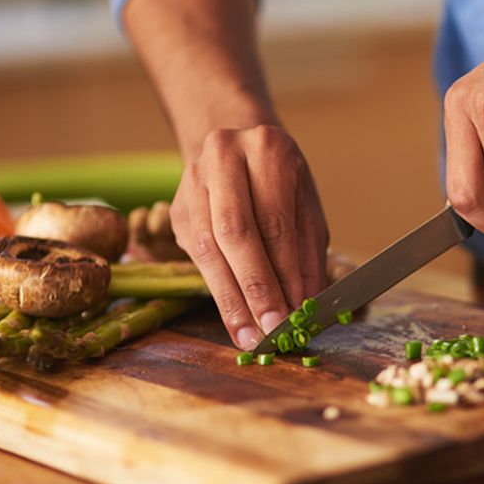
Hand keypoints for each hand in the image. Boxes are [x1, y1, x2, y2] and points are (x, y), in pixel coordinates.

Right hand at [169, 124, 328, 348]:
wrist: (236, 147)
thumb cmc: (281, 182)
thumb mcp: (306, 207)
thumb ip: (307, 253)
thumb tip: (307, 303)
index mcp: (267, 149)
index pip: (274, 221)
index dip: (284, 272)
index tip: (296, 313)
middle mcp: (223, 157)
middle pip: (235, 232)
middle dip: (255, 288)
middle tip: (273, 329)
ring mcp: (193, 182)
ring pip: (208, 248)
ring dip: (231, 299)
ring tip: (251, 336)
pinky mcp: (176, 210)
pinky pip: (196, 255)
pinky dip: (219, 291)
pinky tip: (235, 318)